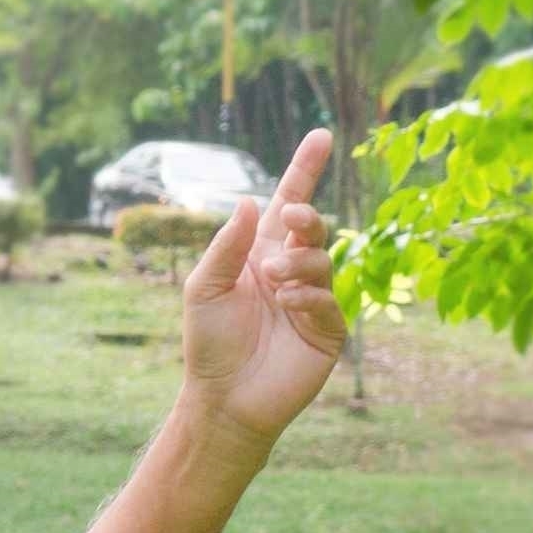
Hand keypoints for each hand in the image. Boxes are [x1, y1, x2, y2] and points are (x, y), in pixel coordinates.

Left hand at [179, 130, 348, 441]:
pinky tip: (286, 304)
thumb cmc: (209, 343)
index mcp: (261, 253)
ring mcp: (313, 301)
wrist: (223, 398)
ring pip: (322, 261)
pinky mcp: (328, 333)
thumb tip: (253, 200)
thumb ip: (228, 244)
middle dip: (307, 217)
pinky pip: (328, 301)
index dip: (305, 169)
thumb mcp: (204, 285)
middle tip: (291, 221)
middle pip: (312, 227)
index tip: (322, 135)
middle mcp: (291, 271)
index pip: (288, 202)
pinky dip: (307, 296)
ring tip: (273, 281)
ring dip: (299, 263)